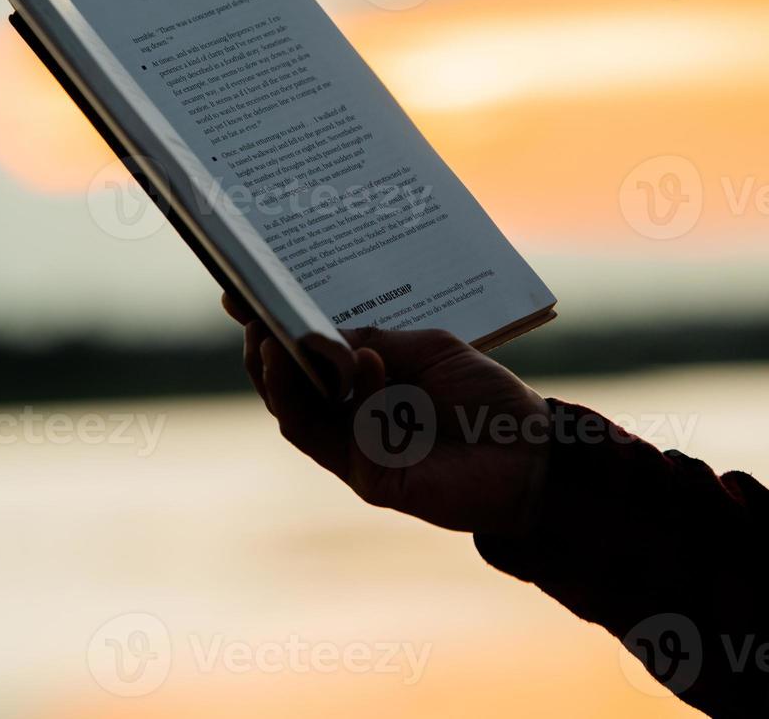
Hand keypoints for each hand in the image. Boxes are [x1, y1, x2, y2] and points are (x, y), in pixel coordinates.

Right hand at [223, 292, 549, 535]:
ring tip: (270, 338)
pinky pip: (336, 434)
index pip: (306, 351)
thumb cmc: (486, 397)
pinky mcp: (367, 475)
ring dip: (278, 377)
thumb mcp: (430, 348)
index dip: (270, 325)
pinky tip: (355, 362)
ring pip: (294, 414)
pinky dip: (341, 395)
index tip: (239, 293)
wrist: (530, 454)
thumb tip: (319, 334)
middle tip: (250, 317)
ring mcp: (354, 446)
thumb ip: (375, 339)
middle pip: (286, 385)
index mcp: (363, 378)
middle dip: (262, 349)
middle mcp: (350, 412)